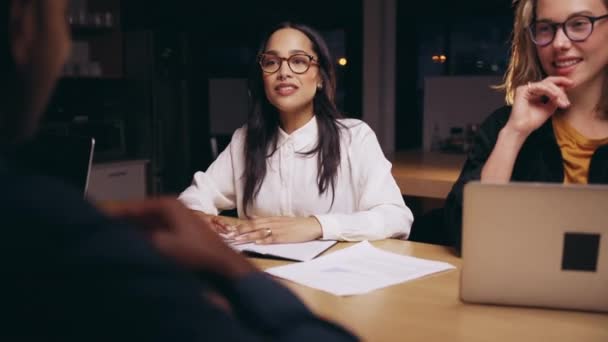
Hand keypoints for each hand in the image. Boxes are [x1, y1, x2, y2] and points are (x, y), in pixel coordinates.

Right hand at [101, 198, 255, 279]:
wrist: (223, 265)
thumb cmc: (195, 252)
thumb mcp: (161, 245)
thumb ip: (138, 239)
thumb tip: (117, 238)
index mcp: (166, 204)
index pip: (131, 206)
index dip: (113, 213)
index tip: (95, 220)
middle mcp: (170, 208)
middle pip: (137, 214)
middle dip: (120, 224)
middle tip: (100, 234)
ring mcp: (176, 220)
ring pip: (145, 225)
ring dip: (131, 233)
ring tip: (112, 243)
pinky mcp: (179, 233)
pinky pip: (154, 233)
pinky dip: (143, 239)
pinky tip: (133, 250)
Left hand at [215, 216, 322, 244]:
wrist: (311, 225)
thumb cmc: (296, 224)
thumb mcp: (280, 219)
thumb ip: (266, 220)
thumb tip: (252, 219)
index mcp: (272, 219)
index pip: (253, 222)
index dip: (241, 225)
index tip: (231, 229)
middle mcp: (273, 223)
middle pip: (254, 226)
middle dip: (241, 231)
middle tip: (230, 235)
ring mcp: (279, 230)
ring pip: (260, 232)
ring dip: (248, 236)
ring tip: (238, 240)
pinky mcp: (285, 237)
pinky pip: (272, 238)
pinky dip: (263, 240)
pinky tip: (256, 242)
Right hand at [506, 76, 573, 136]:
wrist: (522, 128)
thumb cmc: (533, 121)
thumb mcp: (549, 108)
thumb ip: (556, 98)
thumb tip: (563, 88)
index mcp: (535, 92)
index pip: (549, 84)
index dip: (561, 82)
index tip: (572, 84)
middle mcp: (530, 89)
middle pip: (549, 81)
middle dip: (561, 83)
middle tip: (571, 85)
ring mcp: (525, 88)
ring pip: (546, 84)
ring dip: (557, 92)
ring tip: (563, 101)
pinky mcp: (522, 90)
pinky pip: (540, 86)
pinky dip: (549, 91)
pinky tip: (555, 97)